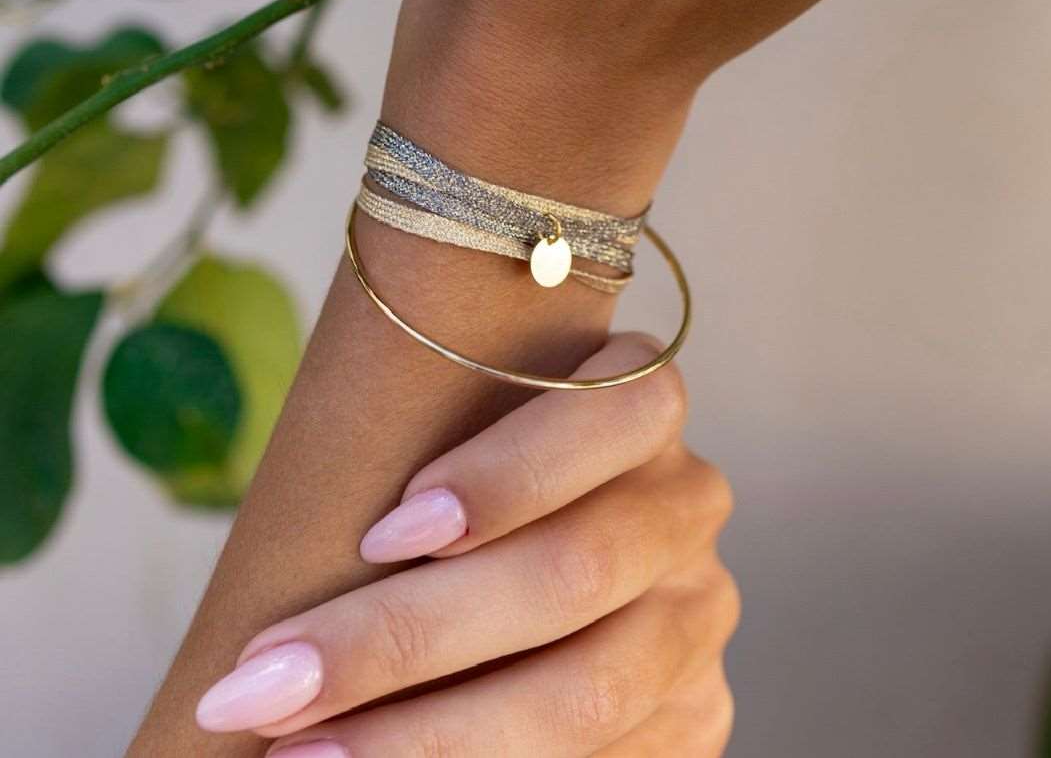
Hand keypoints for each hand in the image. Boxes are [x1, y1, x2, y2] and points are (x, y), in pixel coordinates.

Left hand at [192, 336, 738, 756]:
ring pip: (585, 691)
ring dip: (428, 736)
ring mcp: (698, 618)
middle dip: (408, 635)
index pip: (615, 414)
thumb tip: (287, 561)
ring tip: (299, 752)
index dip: (511, 475)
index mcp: (644, 411)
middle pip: (576, 570)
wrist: (537, 581)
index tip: (381, 535)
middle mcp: (688, 506)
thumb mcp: (454, 456)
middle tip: (268, 682)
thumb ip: (423, 478)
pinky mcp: (697, 716)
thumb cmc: (459, 502)